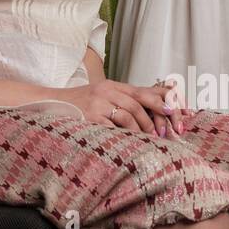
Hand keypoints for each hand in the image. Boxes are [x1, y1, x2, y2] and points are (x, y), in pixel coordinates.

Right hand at [54, 79, 188, 136]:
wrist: (50, 106)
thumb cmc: (79, 107)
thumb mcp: (101, 99)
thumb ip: (123, 102)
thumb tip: (152, 113)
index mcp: (112, 85)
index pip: (143, 91)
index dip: (163, 101)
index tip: (178, 113)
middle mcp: (106, 90)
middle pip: (139, 101)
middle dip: (158, 117)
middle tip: (168, 132)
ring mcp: (97, 103)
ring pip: (129, 114)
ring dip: (143, 129)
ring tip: (150, 139)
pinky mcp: (90, 116)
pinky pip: (114, 126)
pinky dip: (126, 135)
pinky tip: (132, 142)